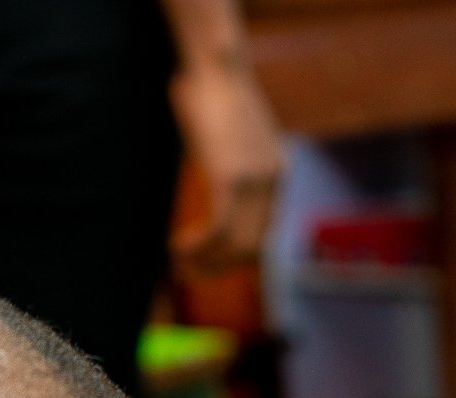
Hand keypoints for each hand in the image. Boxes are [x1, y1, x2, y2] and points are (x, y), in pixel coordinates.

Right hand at [170, 57, 284, 272]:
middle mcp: (273, 181)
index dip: (234, 255)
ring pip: (236, 246)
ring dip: (206, 263)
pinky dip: (198, 248)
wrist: (216, 64)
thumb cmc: (213, 89)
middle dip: (219, 268)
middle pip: (252, 247)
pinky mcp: (232, 180)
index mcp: (277, 171)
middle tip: (189, 275)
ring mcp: (255, 183)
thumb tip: (213, 173)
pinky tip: (178, 247)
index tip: (208, 263)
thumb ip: (229, 158)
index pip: (263, 231)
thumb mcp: (229, 132)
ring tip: (178, 266)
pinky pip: (218, 231)